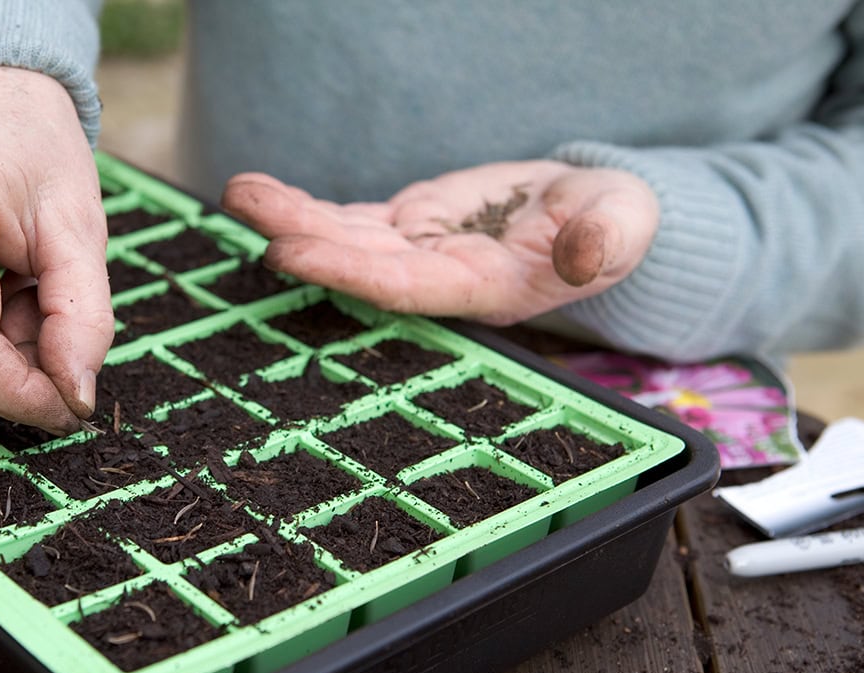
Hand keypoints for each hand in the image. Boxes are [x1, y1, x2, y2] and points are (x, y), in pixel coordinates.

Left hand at [221, 161, 657, 326]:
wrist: (592, 214)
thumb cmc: (614, 221)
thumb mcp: (625, 222)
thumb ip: (609, 238)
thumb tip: (587, 254)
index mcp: (486, 290)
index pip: (406, 287)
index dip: (347, 270)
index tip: (291, 251)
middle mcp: (439, 279)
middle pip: (359, 262)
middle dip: (303, 237)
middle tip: (244, 208)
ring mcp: (417, 252)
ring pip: (345, 238)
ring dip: (291, 217)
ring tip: (238, 191)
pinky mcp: (407, 226)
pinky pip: (348, 220)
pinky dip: (307, 207)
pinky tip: (262, 194)